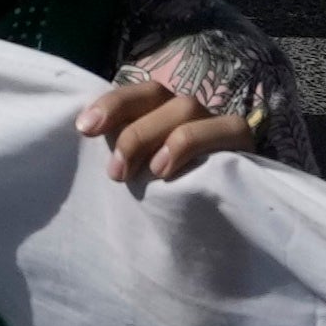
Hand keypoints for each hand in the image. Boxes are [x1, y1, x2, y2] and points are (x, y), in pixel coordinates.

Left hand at [74, 74, 260, 187]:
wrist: (214, 234)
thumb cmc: (165, 202)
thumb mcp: (137, 177)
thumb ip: (120, 156)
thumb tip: (85, 138)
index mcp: (156, 113)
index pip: (133, 92)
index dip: (110, 103)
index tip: (84, 129)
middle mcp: (185, 112)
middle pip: (156, 93)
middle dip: (131, 131)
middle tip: (115, 172)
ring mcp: (213, 123)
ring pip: (186, 108)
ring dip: (158, 137)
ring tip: (147, 174)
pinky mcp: (240, 141)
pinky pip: (225, 127)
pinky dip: (190, 143)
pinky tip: (169, 170)